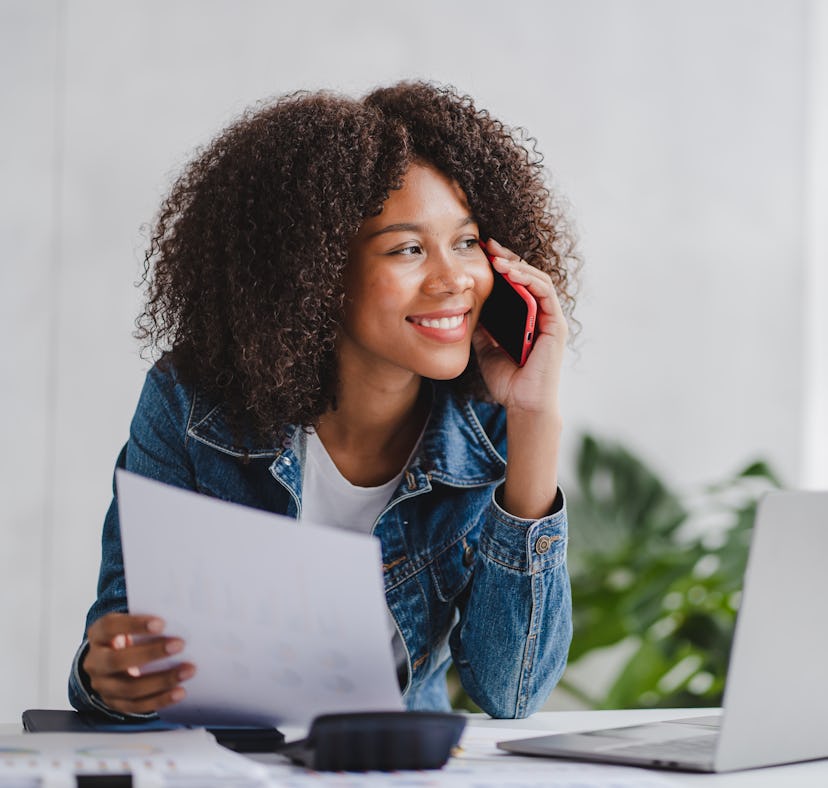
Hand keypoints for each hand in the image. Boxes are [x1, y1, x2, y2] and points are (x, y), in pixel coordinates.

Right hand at [83, 613, 194, 714]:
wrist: (114, 658)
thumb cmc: (131, 635)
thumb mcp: (133, 623)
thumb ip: (150, 621)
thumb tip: (183, 616)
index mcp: (98, 635)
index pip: (109, 627)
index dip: (134, 625)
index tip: (162, 623)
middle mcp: (95, 662)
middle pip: (117, 660)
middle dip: (151, 653)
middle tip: (180, 645)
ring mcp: (103, 686)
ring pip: (129, 688)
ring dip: (162, 680)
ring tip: (188, 670)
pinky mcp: (115, 703)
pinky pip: (137, 705)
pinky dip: (160, 699)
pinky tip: (180, 692)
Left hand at [473, 238, 567, 414]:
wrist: (522, 405)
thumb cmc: (507, 381)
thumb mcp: (485, 348)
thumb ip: (481, 327)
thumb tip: (465, 307)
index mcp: (526, 318)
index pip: (515, 284)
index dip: (500, 266)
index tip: (480, 253)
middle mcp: (541, 315)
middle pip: (527, 276)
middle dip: (508, 258)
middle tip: (487, 244)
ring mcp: (551, 319)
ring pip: (537, 280)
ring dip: (517, 265)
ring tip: (496, 256)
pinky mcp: (556, 326)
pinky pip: (545, 294)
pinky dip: (529, 280)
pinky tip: (511, 273)